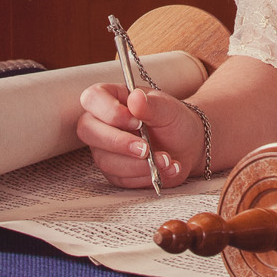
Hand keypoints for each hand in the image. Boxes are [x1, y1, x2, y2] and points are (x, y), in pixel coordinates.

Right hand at [77, 83, 205, 188]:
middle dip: (118, 142)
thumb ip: (151, 104)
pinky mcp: (114, 172)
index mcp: (112, 98)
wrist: (188, 146)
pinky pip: (120, 178)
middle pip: (88, 131)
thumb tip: (135, 97)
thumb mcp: (169, 109)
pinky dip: (145, 175)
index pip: (92, 98)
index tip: (136, 121)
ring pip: (105, 160)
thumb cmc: (174, 121)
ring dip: (138, 164)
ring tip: (166, 159)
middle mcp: (102, 123)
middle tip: (146, 148)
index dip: (109, 111)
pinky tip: (165, 168)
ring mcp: (105, 149)